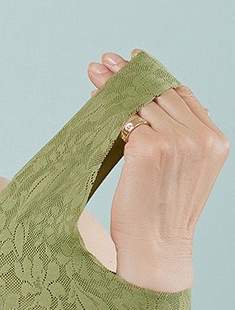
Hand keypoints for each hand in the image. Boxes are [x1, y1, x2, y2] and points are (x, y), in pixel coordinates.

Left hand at [87, 49, 228, 282]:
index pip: (182, 94)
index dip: (155, 76)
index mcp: (216, 141)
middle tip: (103, 62)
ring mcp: (176, 141)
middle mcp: (201, 138)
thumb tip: (154, 99)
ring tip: (94, 73)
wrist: (155, 248)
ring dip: (112, 86)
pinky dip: (106, 107)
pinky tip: (93, 100)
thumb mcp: (185, 170)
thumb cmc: (162, 212)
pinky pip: (122, 118)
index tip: (133, 60)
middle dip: (128, 75)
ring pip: (137, 103)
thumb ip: (181, 135)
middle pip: (158, 93)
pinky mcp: (148, 148)